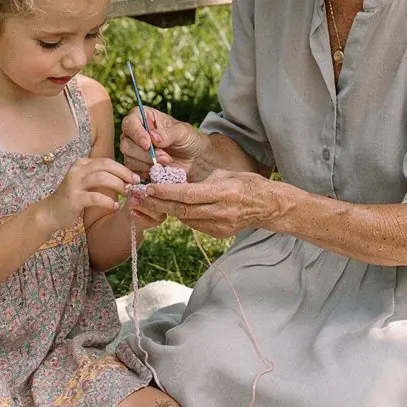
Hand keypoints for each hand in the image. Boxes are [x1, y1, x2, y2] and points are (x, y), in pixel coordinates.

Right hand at [47, 156, 137, 231]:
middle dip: (123, 173)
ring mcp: (74, 184)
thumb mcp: (86, 183)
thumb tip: (127, 179)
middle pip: (105, 165)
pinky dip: (107, 201)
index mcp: (82, 164)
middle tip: (135, 183)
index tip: (135, 177)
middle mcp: (77, 170)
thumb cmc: (74, 198)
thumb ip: (102, 177)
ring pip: (101, 178)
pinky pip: (94, 197)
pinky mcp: (73, 199)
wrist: (51, 213)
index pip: (106, 161)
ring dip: (117, 184)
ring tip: (127, 193)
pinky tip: (114, 206)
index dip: (123, 168)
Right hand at [120, 107, 202, 178]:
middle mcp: (134, 133)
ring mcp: (133, 150)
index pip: (129, 123)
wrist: (193, 158)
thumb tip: (153, 137)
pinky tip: (160, 170)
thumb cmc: (188, 139)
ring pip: (129, 159)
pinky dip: (147, 172)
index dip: (136, 134)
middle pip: (126, 144)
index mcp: (143, 117)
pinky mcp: (136, 166)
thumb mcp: (183, 132)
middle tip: (165, 156)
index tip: (148, 144)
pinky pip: (133, 172)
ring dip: (148, 164)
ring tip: (166, 161)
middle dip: (145, 154)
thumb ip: (168, 133)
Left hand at [128, 170, 271, 238]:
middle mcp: (222, 211)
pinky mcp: (219, 233)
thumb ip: (202, 180)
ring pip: (186, 219)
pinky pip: (194, 224)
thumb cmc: (247, 183)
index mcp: (224, 192)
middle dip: (158, 204)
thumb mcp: (226, 174)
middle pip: (183, 210)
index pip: (188, 194)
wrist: (269, 206)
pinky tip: (170, 208)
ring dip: (166, 211)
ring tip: (146, 203)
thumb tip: (176, 182)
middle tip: (137, 197)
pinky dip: (181, 216)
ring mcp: (221, 225)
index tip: (148, 188)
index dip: (166, 192)